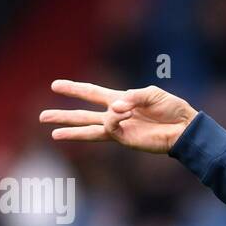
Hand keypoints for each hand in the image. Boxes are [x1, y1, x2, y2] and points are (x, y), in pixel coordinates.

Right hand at [40, 80, 195, 153]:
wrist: (185, 128)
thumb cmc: (172, 109)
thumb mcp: (151, 94)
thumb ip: (131, 97)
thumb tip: (113, 108)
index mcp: (120, 100)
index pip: (92, 93)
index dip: (75, 89)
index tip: (55, 85)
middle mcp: (116, 116)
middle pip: (83, 115)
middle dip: (63, 115)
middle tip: (41, 116)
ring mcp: (120, 130)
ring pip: (89, 129)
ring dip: (71, 130)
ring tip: (52, 133)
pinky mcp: (126, 140)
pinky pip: (111, 127)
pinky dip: (114, 118)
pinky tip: (120, 112)